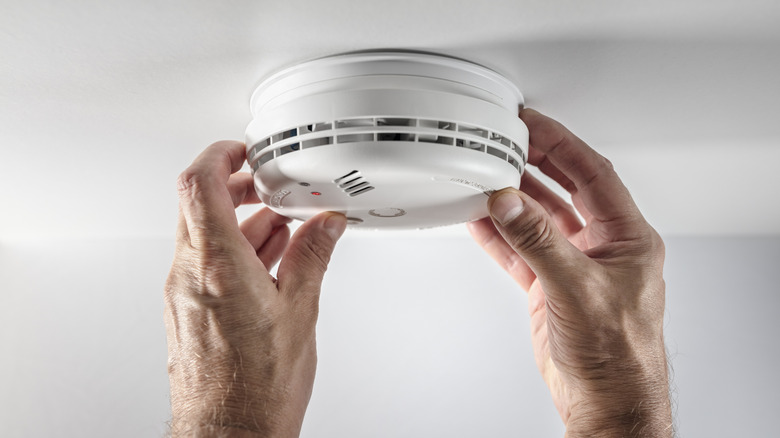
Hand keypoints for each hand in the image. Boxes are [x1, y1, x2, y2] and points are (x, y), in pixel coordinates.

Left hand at [164, 141, 346, 436]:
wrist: (229, 433)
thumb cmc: (258, 388)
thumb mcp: (300, 311)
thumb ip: (312, 257)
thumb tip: (325, 226)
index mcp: (218, 266)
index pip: (200, 184)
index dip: (219, 154)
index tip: (243, 150)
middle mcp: (190, 275)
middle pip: (200, 205)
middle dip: (237, 188)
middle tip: (269, 187)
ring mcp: (183, 293)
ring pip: (204, 235)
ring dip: (241, 223)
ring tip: (282, 229)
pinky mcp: (187, 311)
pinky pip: (205, 263)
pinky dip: (234, 250)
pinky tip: (268, 262)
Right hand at [468, 110, 671, 435]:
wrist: (604, 400)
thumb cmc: (618, 353)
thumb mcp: (578, 288)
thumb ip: (540, 242)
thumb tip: (510, 203)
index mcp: (627, 237)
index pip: (593, 173)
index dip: (562, 144)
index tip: (533, 124)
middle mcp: (602, 246)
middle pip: (565, 189)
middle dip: (536, 163)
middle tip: (507, 140)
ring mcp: (574, 266)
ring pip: (539, 219)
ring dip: (513, 199)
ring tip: (486, 175)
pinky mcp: (551, 287)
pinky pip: (521, 250)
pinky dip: (500, 235)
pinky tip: (481, 220)